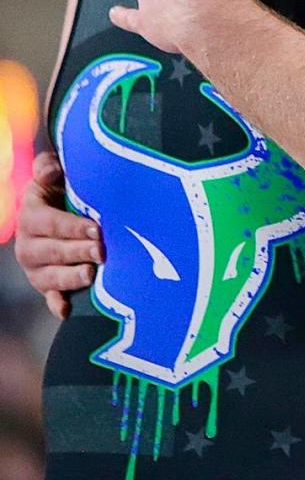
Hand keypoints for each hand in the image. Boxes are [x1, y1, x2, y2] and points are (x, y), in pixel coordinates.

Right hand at [14, 152, 102, 319]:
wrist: (59, 214)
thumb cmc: (61, 191)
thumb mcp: (52, 176)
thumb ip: (48, 168)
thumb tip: (50, 169)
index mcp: (30, 216)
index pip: (50, 223)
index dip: (73, 226)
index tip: (96, 228)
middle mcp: (28, 245)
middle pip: (53, 251)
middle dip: (78, 252)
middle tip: (101, 251)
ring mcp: (36, 268)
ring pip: (51, 277)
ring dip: (71, 277)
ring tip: (91, 274)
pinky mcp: (45, 286)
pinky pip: (49, 297)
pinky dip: (57, 305)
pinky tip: (67, 311)